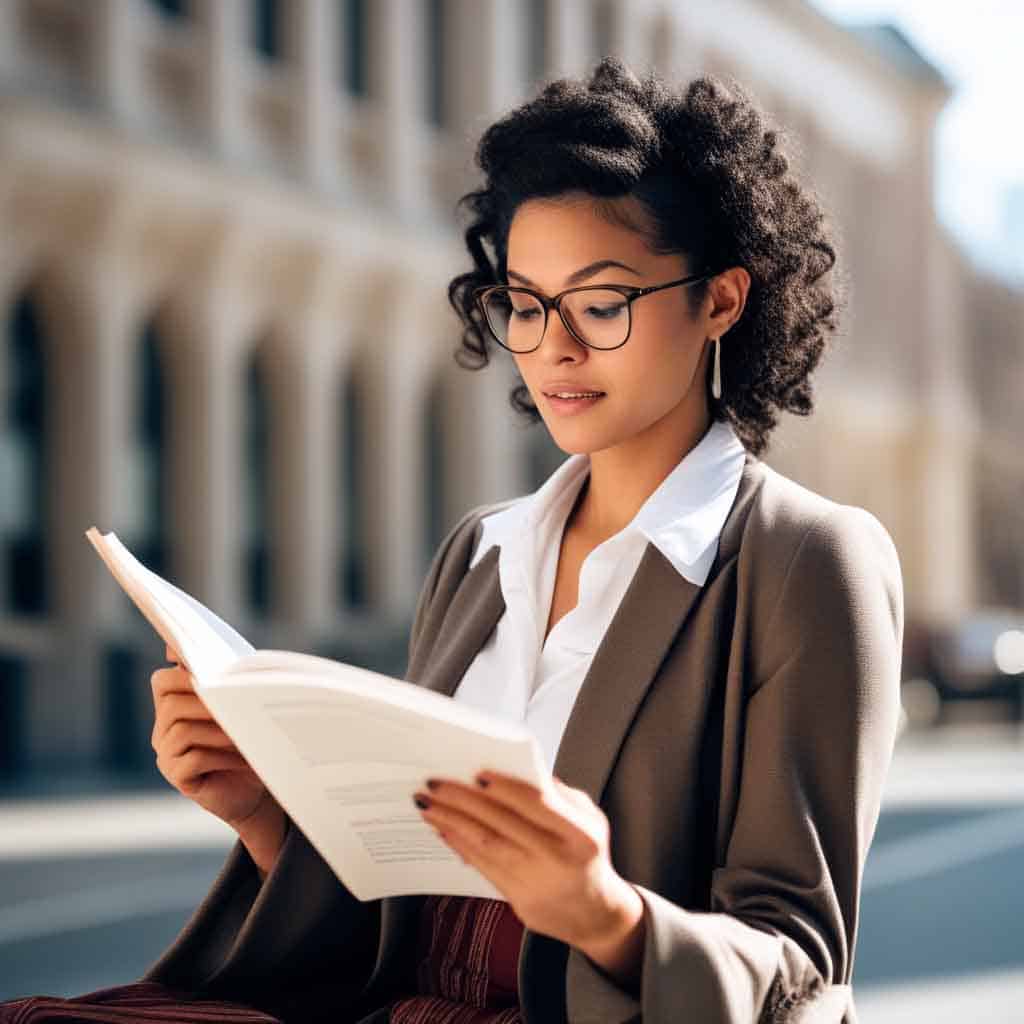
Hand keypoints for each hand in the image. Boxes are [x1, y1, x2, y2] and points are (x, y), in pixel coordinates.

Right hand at [151, 643, 285, 872]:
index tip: (193, 657)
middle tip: (231, 697)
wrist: (256, 790)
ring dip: (216, 727)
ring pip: (180, 728)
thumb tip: (231, 662)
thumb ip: (230, 685)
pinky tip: (242, 756)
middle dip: (201, 694)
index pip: (164, 679)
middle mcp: (163, 727)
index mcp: (176, 704)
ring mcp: (166, 753)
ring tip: (243, 731)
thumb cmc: (250, 742)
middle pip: (168, 697)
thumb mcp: (242, 710)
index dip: (177, 666)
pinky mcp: (177, 777)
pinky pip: (191, 758)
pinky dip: (219, 754)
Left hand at [413, 770, 644, 983]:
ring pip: (486, 846)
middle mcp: (558, 859)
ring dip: (451, 822)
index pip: (536, 804)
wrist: (595, 913)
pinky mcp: (519, 902)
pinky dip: (460, 846)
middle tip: (434, 783)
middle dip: (462, 800)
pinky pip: (483, 868)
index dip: (504, 788)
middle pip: (502, 824)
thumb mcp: (589, 817)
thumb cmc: (587, 853)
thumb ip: (557, 794)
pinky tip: (444, 830)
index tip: (476, 772)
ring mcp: (537, 883)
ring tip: (427, 805)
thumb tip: (515, 770)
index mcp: (579, 833)